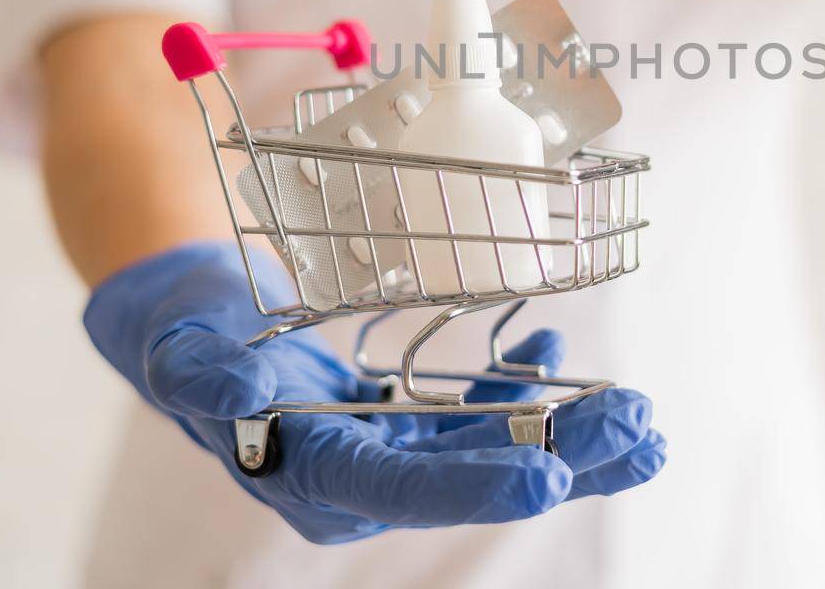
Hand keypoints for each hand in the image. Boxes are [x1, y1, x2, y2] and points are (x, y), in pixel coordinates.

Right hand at [84, 243, 664, 543]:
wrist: (198, 333)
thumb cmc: (187, 342)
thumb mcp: (181, 355)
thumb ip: (202, 380)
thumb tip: (238, 394)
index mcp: (315, 477)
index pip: (405, 490)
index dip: (477, 485)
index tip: (549, 474)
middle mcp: (367, 479)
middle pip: (475, 475)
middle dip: (563, 459)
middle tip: (640, 433)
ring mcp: (395, 451)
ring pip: (494, 449)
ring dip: (571, 434)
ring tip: (643, 420)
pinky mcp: (408, 421)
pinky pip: (477, 411)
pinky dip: (520, 385)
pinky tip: (551, 348)